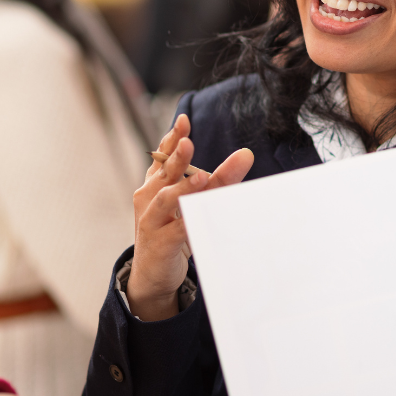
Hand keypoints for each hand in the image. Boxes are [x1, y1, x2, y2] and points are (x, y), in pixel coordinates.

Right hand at [128, 114, 253, 320]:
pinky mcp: (159, 244)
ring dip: (183, 187)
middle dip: (177, 156)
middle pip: (165, 172)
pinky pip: (176, 231)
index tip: (184, 120)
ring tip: (201, 177)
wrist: (152, 275)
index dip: (172, 138)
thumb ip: (217, 180)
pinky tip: (201, 216)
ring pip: (166, 199)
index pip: (163, 156)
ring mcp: (151, 220)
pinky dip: (188, 223)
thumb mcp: (193, 203)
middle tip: (188, 142)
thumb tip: (246, 155)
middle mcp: (149, 198)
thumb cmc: (172, 232)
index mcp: (155, 184)